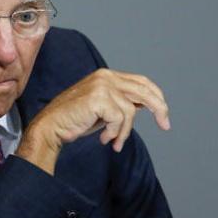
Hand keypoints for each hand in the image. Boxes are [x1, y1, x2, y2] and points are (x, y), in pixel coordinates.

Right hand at [16, 68, 169, 174]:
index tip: (163, 114)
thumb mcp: (103, 110)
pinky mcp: (98, 98)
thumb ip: (121, 103)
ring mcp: (102, 86)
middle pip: (144, 90)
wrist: (51, 127)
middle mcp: (105, 76)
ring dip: (124, 132)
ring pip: (130, 111)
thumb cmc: (75, 121)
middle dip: (159, 109)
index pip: (141, 81)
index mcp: (106, 75)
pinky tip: (102, 139)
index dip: (156, 96)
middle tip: (165, 125)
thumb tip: (144, 106)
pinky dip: (114, 133)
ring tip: (113, 142)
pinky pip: (120, 119)